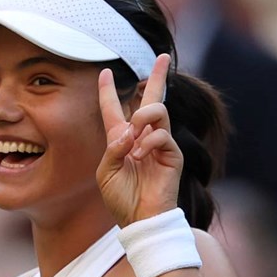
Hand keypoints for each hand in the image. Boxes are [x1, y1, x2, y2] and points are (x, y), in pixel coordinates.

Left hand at [96, 55, 181, 228]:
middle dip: (156, 76)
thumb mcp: (106, 172)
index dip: (108, 91)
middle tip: (161, 57)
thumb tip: (131, 129)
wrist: (139, 219)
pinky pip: (161, 134)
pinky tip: (141, 157)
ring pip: (156, 110)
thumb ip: (113, 147)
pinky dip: (148, 143)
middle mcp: (142, 137)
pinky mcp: (172, 154)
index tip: (104, 73)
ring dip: (142, 117)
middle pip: (151, 99)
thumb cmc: (121, 199)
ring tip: (134, 136)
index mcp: (122, 140)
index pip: (115, 109)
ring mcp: (159, 144)